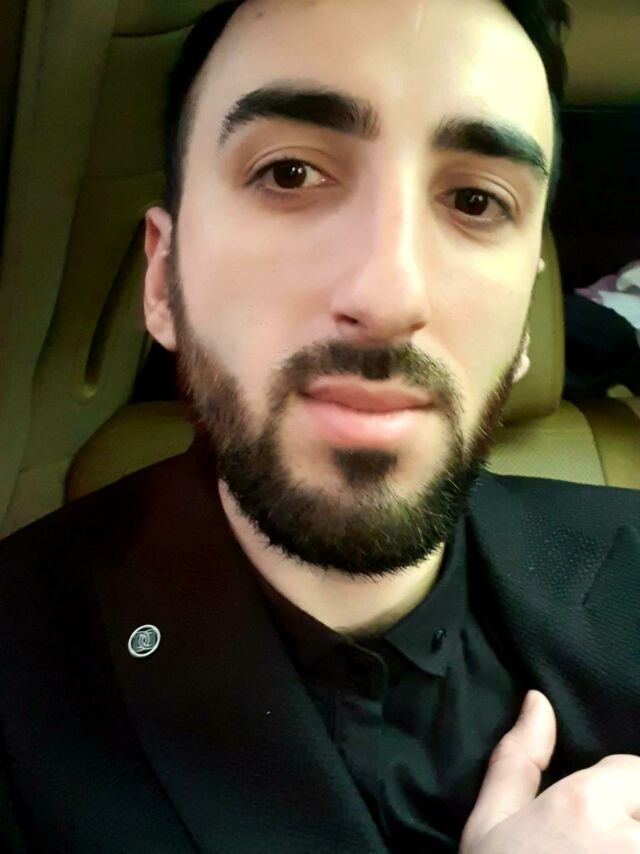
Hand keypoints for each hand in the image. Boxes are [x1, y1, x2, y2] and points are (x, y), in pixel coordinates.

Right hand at [460, 690, 639, 852]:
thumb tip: (536, 700)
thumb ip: (516, 760)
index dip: (614, 791)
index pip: (634, 769)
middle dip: (631, 819)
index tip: (589, 821)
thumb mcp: (489, 824)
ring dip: (634, 838)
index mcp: (584, 802)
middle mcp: (628, 836)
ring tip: (608, 852)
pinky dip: (635, 853)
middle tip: (600, 841)